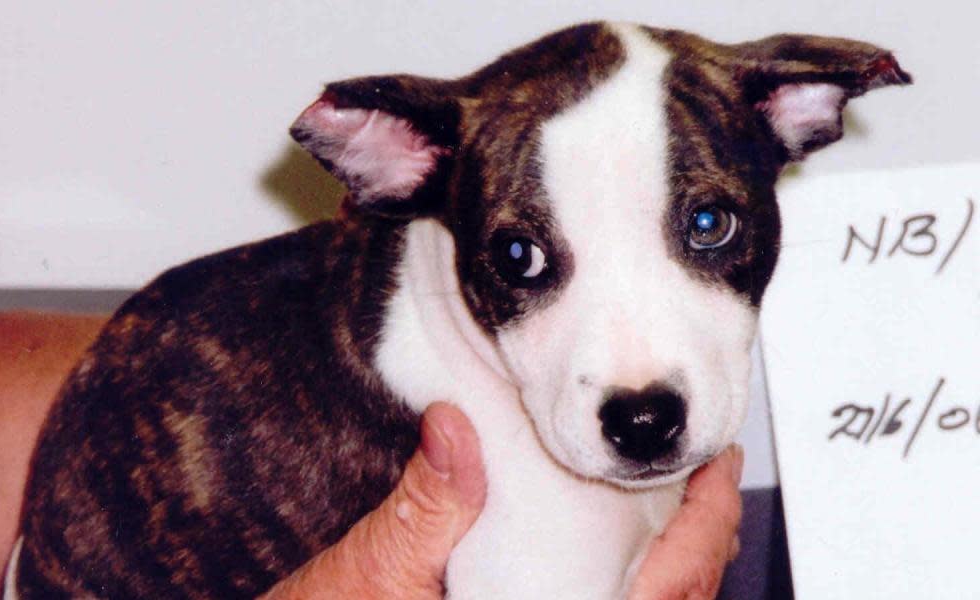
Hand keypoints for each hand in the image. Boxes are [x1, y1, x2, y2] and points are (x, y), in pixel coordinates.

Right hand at [262, 401, 742, 599]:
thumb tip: (454, 430)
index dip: (707, 528)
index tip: (717, 467)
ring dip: (677, 558)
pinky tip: (627, 539)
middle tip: (708, 469)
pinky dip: (641, 577)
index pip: (666, 593)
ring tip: (680, 495)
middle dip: (705, 535)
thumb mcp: (372, 577)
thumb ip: (423, 508)